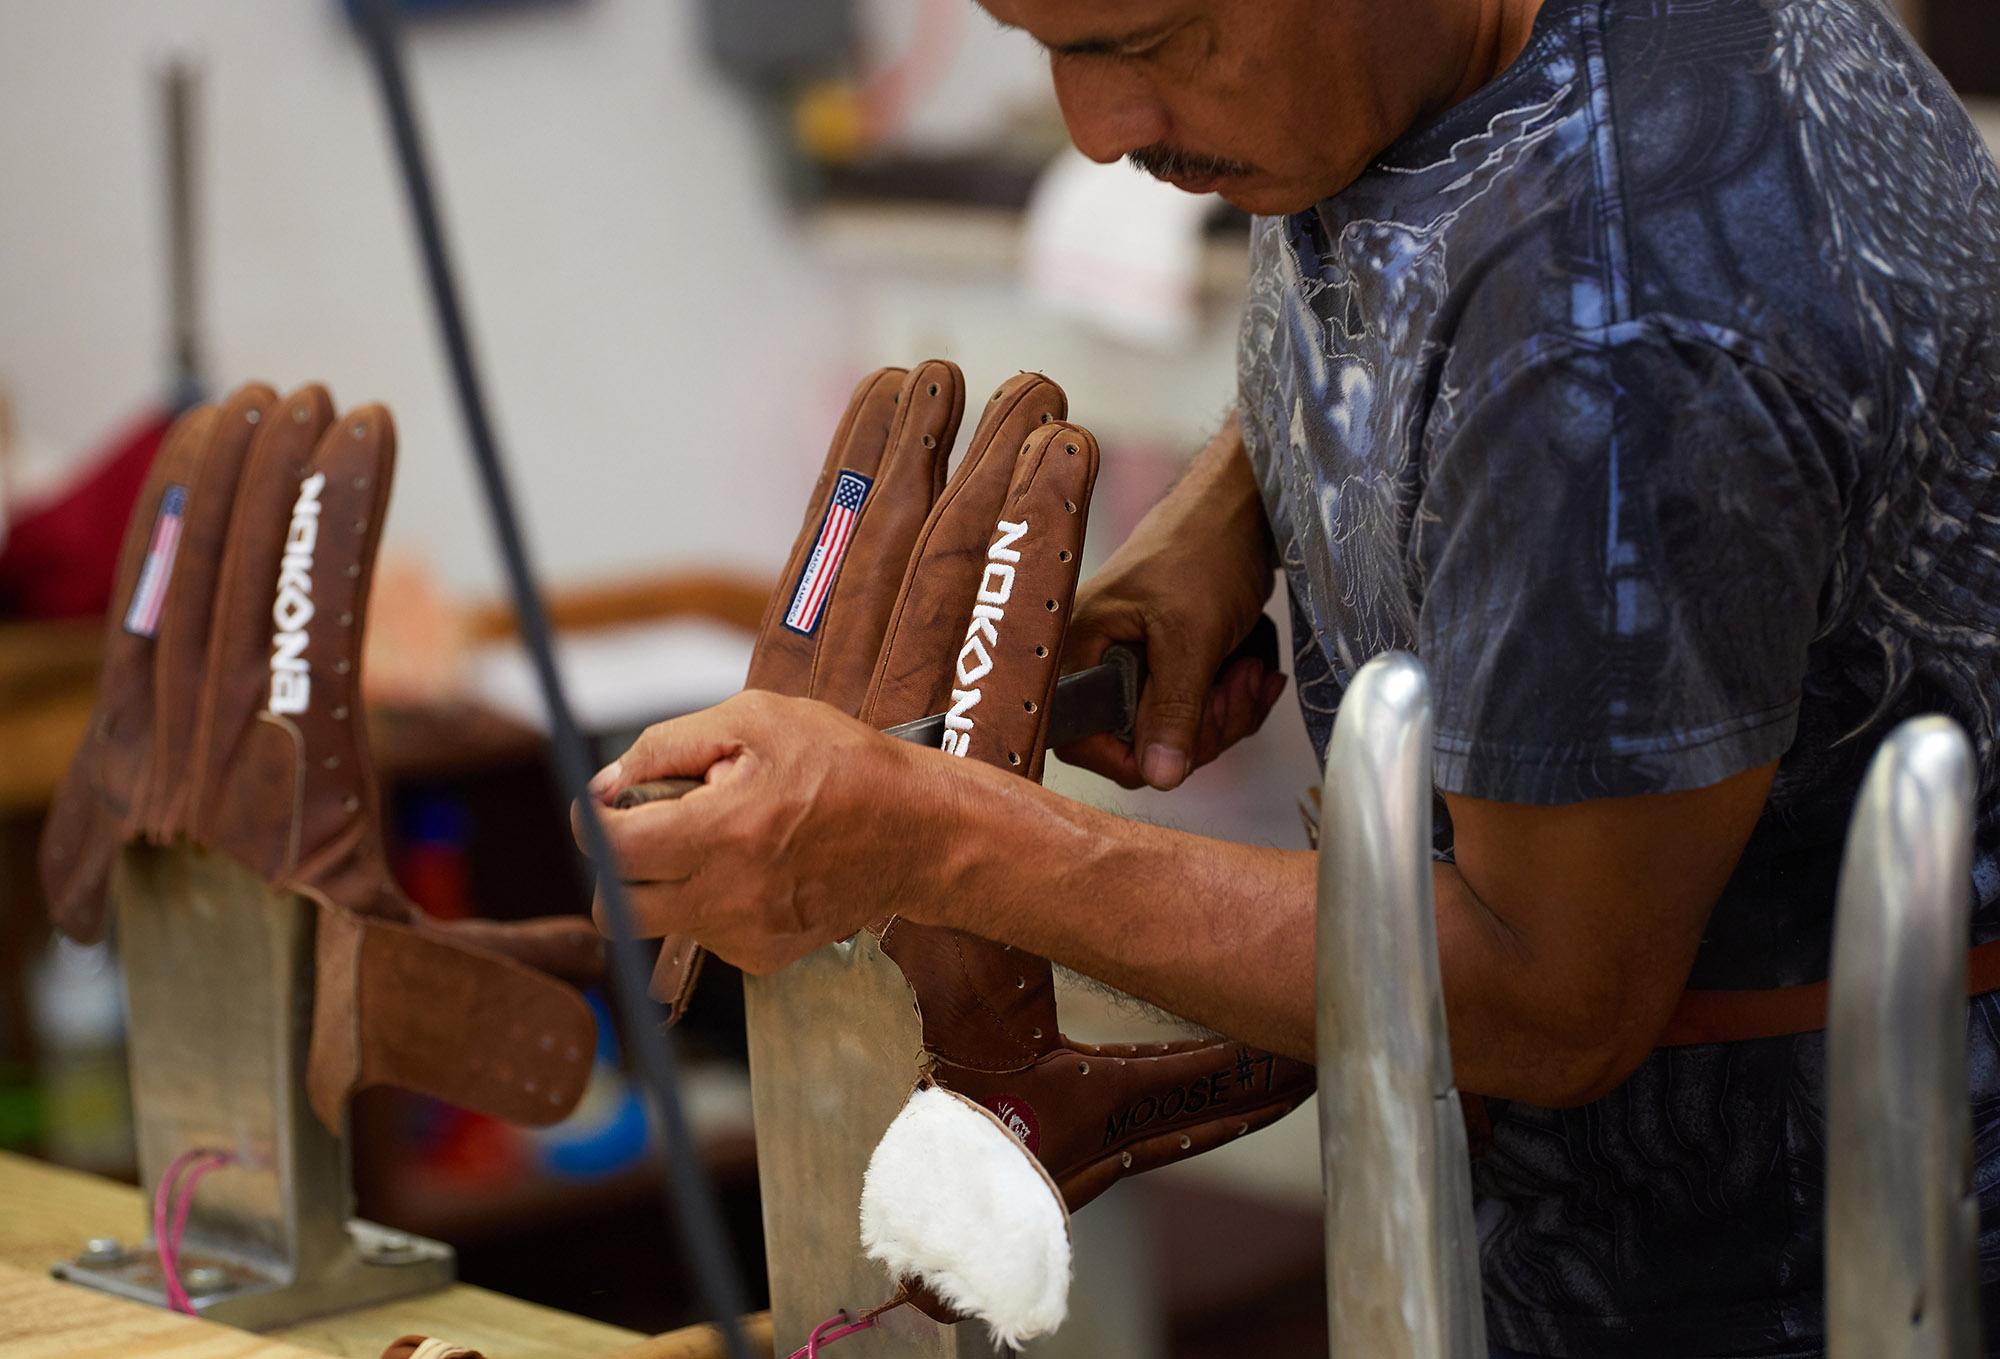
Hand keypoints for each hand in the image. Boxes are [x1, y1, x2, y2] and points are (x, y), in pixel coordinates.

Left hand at [575, 690, 935, 974]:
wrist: (917, 830)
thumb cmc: (839, 762)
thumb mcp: (753, 718)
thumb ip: (665, 747)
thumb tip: (604, 785)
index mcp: (724, 831)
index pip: (611, 851)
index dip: (594, 824)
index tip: (606, 808)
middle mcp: (730, 896)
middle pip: (615, 911)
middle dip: (616, 871)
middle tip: (648, 833)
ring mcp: (747, 935)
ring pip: (662, 922)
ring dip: (670, 883)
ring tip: (726, 839)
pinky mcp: (765, 957)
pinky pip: (705, 934)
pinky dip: (711, 902)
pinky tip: (753, 868)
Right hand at [1059, 412, 1286, 790]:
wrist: (1244, 505)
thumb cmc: (1205, 548)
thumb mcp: (1192, 634)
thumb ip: (1173, 709)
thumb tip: (1160, 777)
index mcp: (1078, 648)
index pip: (1083, 738)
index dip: (1137, 752)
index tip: (1188, 740)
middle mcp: (1098, 660)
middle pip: (1141, 742)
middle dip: (1202, 724)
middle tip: (1239, 685)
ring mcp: (1137, 662)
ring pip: (1177, 730)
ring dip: (1226, 710)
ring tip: (1253, 669)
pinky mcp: (1170, 660)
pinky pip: (1198, 708)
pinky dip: (1233, 696)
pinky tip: (1255, 666)